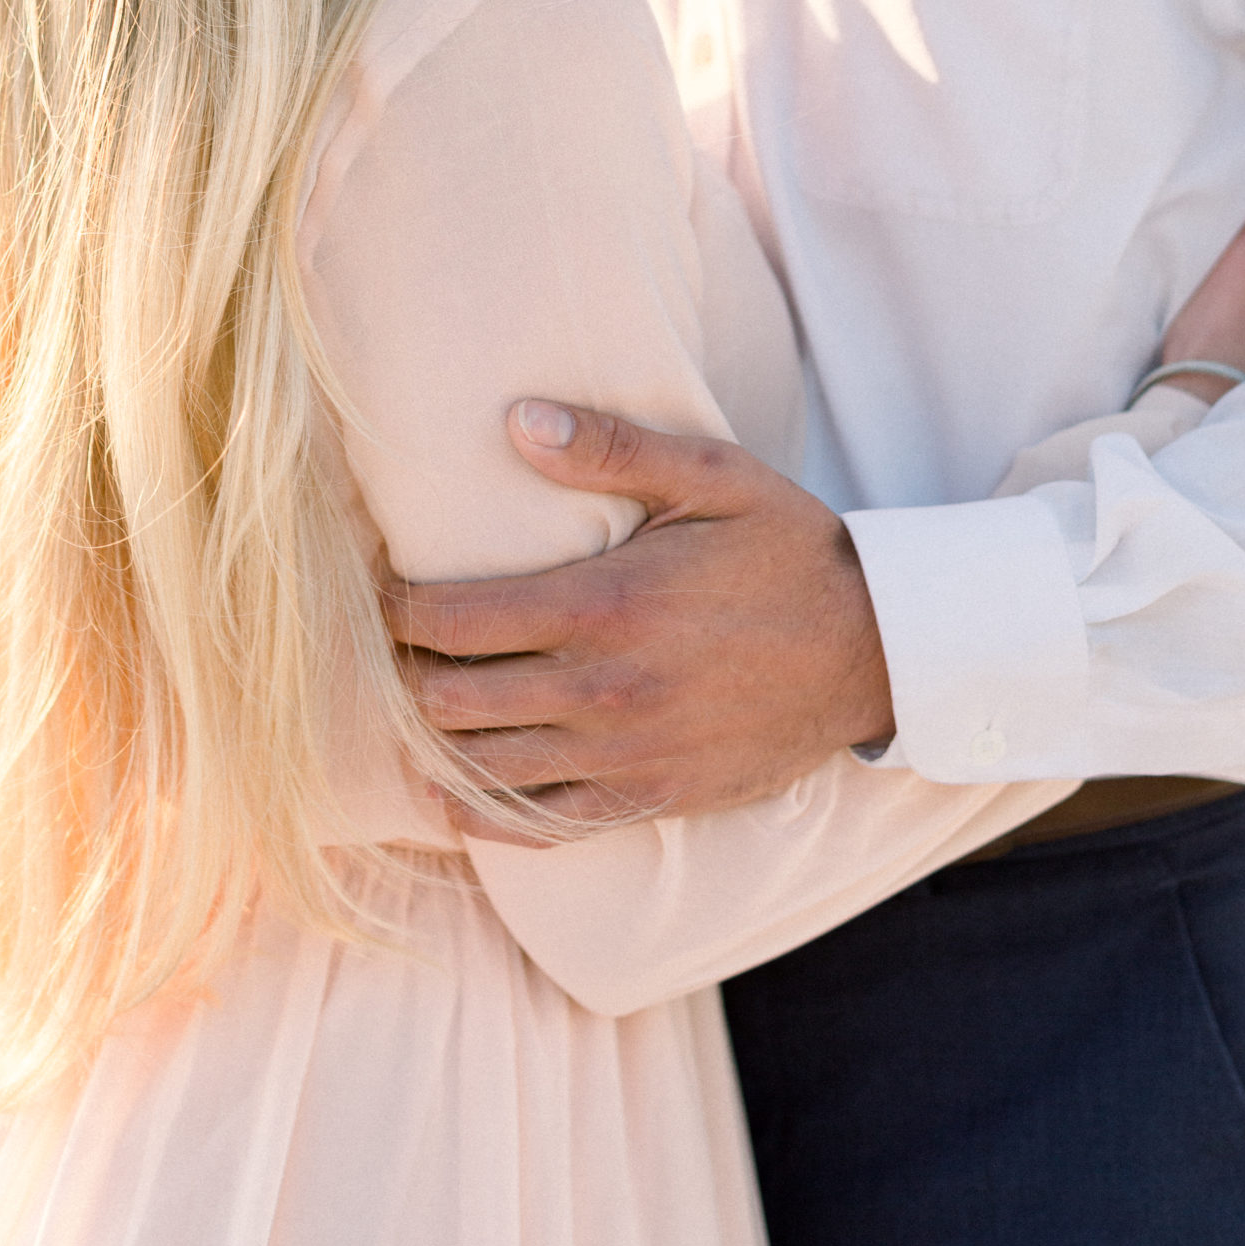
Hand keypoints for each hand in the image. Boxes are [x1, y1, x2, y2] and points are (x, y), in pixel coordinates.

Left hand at [384, 408, 893, 839]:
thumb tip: (515, 421)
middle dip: (395, 676)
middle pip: (446, 702)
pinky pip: (538, 823)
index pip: (451, 620)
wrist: (875, 650)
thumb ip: (610, 447)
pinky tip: (451, 786)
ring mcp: (623, 756)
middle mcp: (601, 692)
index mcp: (604, 607)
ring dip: (427, 742)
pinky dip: (481, 810)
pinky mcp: (648, 798)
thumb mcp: (710, 476)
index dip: (391, 608)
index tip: (370, 589)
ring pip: (480, 770)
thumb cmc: (787, 550)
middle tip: (376, 649)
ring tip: (400, 709)